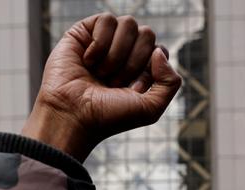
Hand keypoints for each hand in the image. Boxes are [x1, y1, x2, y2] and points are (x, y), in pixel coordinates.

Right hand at [21, 13, 182, 160]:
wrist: (73, 115)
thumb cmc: (108, 116)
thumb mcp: (151, 108)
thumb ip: (171, 82)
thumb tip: (159, 51)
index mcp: (141, 69)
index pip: (160, 51)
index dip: (150, 70)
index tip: (134, 90)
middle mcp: (124, 53)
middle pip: (147, 34)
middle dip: (134, 62)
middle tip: (115, 83)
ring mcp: (104, 41)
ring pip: (129, 23)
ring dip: (117, 54)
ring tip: (101, 73)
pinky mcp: (84, 32)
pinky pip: (107, 19)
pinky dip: (100, 43)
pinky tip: (88, 60)